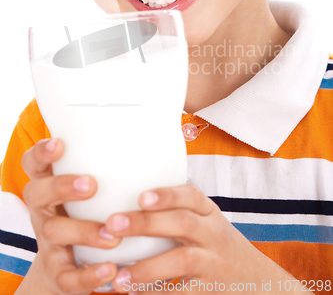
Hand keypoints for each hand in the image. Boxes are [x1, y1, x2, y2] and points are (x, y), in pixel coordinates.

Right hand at [20, 138, 119, 294]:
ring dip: (83, 231)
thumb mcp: (88, 190)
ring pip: (53, 232)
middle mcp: (43, 209)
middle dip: (62, 186)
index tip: (61, 143)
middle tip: (91, 185)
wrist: (67, 264)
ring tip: (112, 235)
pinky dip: (88, 275)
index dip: (42, 152)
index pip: (34, 163)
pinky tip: (111, 270)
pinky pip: (67, 275)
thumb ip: (108, 169)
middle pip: (37, 193)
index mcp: (49, 184)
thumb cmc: (87, 213)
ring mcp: (48, 240)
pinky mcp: (57, 271)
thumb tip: (154, 139)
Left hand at [104, 185, 306, 293]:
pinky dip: (158, 293)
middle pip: (182, 223)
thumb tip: (122, 195)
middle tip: (113, 225)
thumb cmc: (213, 241)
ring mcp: (213, 261)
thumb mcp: (204, 218)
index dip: (167, 195)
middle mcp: (212, 232)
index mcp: (208, 211)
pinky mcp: (209, 289)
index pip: (191, 195)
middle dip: (146, 223)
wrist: (253, 276)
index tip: (141, 197)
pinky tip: (134, 293)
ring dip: (148, 268)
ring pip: (182, 261)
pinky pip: (183, 292)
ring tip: (119, 276)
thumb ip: (174, 208)